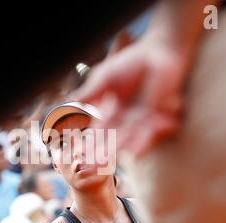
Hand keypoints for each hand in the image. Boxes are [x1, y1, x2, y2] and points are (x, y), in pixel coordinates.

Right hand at [74, 35, 190, 155]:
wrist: (158, 52)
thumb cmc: (131, 63)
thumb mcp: (104, 80)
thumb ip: (89, 95)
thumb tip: (66, 105)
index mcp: (114, 114)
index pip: (99, 132)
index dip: (89, 144)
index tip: (78, 155)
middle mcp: (128, 120)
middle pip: (113, 139)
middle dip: (102, 152)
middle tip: (91, 166)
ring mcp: (143, 119)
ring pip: (131, 137)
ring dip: (120, 149)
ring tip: (110, 161)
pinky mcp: (160, 115)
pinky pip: (151, 130)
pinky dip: (143, 140)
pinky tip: (134, 151)